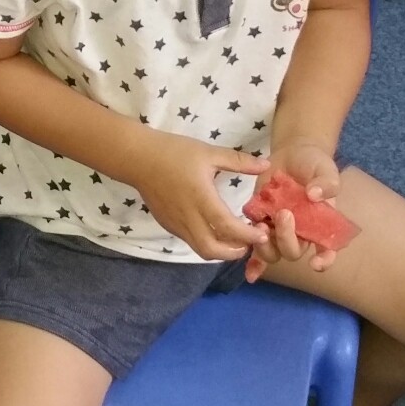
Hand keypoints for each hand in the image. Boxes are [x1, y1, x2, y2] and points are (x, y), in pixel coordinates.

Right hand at [123, 129, 267, 263]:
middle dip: (234, 252)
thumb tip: (266, 164)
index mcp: (201, 199)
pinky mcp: (168, 225)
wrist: (138, 158)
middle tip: (250, 244)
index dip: (248, 236)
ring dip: (221, 251)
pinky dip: (207, 242)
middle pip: (212, 250)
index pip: (228, 227)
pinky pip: (190, 241)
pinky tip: (214, 230)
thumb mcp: (209, 153)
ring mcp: (176, 224)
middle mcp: (188, 217)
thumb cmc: (174, 152)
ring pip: (200, 249)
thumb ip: (239, 161)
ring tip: (235, 240)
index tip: (263, 233)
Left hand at [245, 144, 343, 281]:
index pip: (327, 250)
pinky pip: (254, 246)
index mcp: (321, 226)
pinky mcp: (260, 222)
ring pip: (272, 252)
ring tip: (262, 224)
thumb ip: (326, 183)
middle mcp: (300, 233)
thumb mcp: (326, 170)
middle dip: (286, 239)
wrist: (293, 154)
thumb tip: (315, 195)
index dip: (324, 260)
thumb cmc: (314, 165)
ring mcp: (278, 230)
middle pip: (292, 252)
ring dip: (265, 247)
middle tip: (284, 214)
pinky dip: (252, 262)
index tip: (316, 263)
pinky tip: (249, 272)